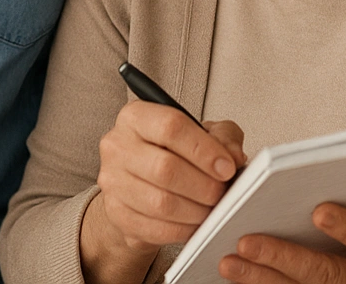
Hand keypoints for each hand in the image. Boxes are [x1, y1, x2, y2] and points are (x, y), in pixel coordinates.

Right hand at [80, 100, 246, 283]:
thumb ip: (223, 137)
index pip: (171, 126)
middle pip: (165, 168)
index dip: (204, 149)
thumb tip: (233, 157)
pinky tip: (195, 223)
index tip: (227, 167)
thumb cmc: (172, 151)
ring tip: (212, 209)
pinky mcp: (116, 213)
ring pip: (160, 203)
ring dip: (196, 211)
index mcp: (136, 117)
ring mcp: (112, 181)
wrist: (141, 181)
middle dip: (203, 185)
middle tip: (223, 193)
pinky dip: (183, 230)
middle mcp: (117, 146)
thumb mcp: (202, 133)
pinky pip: (154, 228)